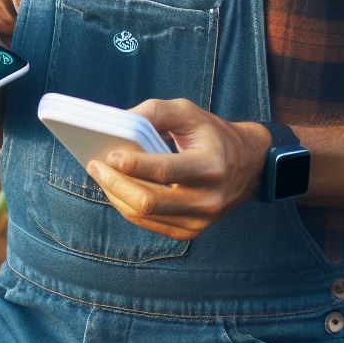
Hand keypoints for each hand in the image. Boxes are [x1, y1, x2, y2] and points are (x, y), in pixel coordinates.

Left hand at [85, 98, 270, 240]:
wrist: (249, 165)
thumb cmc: (213, 134)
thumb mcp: (188, 112)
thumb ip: (154, 112)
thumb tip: (119, 122)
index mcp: (211, 166)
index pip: (165, 171)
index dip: (133, 164)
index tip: (108, 154)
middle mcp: (208, 199)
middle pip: (149, 200)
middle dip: (115, 183)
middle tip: (94, 164)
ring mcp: (200, 220)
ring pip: (145, 216)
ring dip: (116, 196)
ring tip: (100, 175)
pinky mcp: (191, 231)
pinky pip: (150, 224)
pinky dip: (127, 207)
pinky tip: (116, 189)